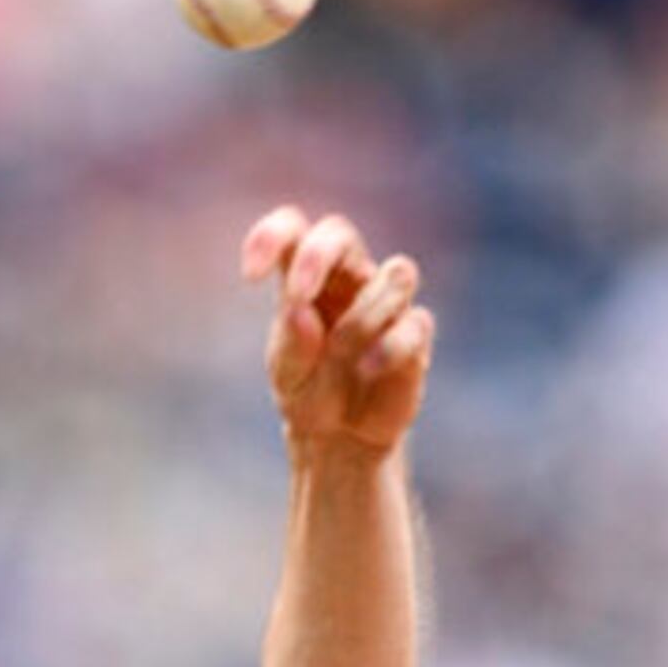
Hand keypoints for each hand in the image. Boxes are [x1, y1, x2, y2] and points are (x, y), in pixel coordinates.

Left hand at [245, 206, 434, 461]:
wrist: (342, 437)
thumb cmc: (310, 395)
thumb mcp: (289, 380)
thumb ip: (293, 349)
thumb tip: (302, 313)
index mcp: (305, 279)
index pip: (293, 229)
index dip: (272, 236)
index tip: (251, 275)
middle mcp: (349, 279)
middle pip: (339, 231)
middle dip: (317, 255)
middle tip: (298, 297)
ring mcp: (388, 303)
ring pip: (396, 272)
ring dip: (362, 316)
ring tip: (341, 354)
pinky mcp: (416, 334)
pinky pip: (416, 322)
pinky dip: (390, 346)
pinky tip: (368, 369)